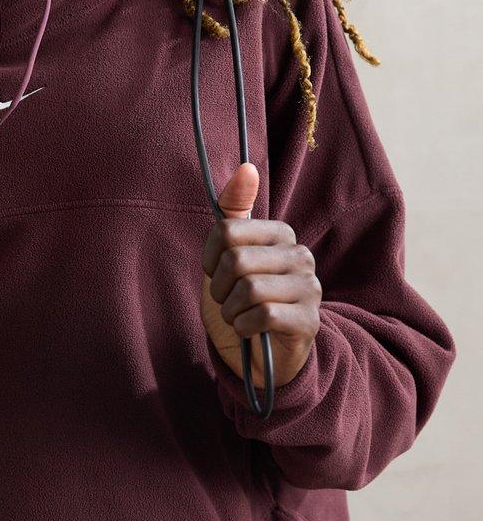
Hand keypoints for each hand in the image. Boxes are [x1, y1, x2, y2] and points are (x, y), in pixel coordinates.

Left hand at [200, 162, 321, 387]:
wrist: (258, 353)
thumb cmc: (240, 300)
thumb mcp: (228, 254)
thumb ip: (234, 211)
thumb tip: (247, 167)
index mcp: (280, 234)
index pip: (227, 231)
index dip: (210, 257)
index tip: (214, 272)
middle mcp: (301, 256)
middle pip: (237, 260)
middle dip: (219, 287)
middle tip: (225, 300)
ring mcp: (309, 288)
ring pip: (250, 289)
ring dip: (231, 310)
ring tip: (237, 316)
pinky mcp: (310, 321)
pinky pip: (263, 315)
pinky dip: (244, 327)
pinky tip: (248, 330)